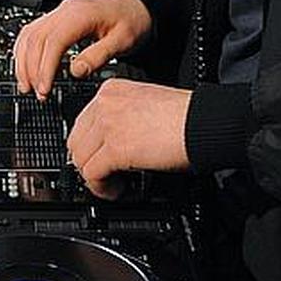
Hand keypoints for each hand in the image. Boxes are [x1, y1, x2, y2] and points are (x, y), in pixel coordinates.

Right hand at [13, 0, 152, 99]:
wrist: (136, 6)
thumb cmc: (131, 20)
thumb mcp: (122, 41)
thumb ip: (98, 56)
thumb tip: (76, 71)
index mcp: (80, 15)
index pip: (53, 42)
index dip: (45, 68)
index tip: (44, 88)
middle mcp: (64, 11)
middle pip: (36, 39)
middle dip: (32, 69)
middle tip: (36, 92)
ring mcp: (58, 13)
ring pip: (29, 35)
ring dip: (23, 61)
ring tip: (26, 85)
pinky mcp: (56, 18)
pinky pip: (32, 31)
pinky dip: (24, 50)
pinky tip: (25, 65)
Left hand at [68, 79, 191, 198]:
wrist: (203, 123)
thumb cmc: (186, 117)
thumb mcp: (145, 105)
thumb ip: (123, 118)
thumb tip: (111, 144)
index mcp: (111, 90)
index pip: (83, 122)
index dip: (89, 146)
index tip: (97, 159)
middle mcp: (105, 103)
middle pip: (76, 141)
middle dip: (88, 163)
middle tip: (104, 176)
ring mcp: (107, 124)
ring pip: (80, 159)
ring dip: (94, 178)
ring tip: (113, 185)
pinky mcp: (115, 147)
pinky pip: (92, 174)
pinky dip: (101, 188)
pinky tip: (116, 190)